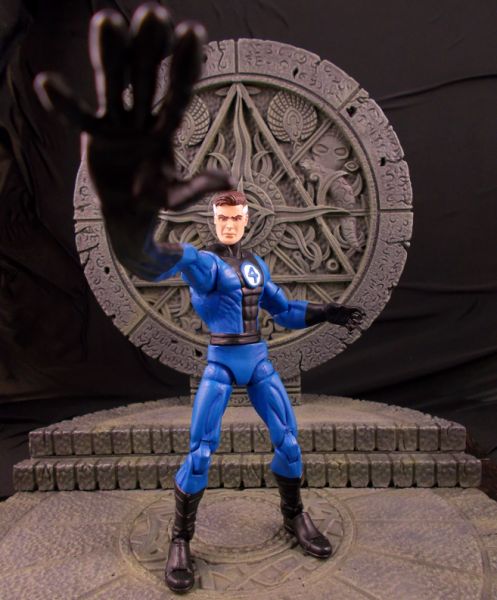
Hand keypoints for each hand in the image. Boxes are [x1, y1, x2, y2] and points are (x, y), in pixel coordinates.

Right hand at [33, 3, 232, 255]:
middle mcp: (143, 116)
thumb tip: (229, 181)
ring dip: (111, 53)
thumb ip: (197, 188)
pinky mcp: (94, 131)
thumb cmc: (154, 198)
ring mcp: (118, 120)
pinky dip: (63, 103)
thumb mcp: (175, 197)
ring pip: (114, 82)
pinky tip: (47, 83)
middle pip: (147, 77)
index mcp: (168, 127)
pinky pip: (77, 115)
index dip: (184, 65)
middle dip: (150, 48)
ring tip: (107, 19)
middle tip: (154, 14)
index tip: (192, 32)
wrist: (127, 209)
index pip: (179, 92)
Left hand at [324, 303, 364, 331]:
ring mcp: (346, 319)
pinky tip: (350, 332)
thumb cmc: (329, 307)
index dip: (361, 311)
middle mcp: (348, 314)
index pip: (357, 309)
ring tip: (357, 328)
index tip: (364, 314)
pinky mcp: (343, 323)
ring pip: (354, 323)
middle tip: (361, 322)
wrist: (325, 313)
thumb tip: (341, 306)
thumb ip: (336, 306)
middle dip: (360, 319)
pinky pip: (349, 327)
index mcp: (347, 308)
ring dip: (356, 326)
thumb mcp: (332, 306)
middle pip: (357, 316)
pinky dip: (350, 329)